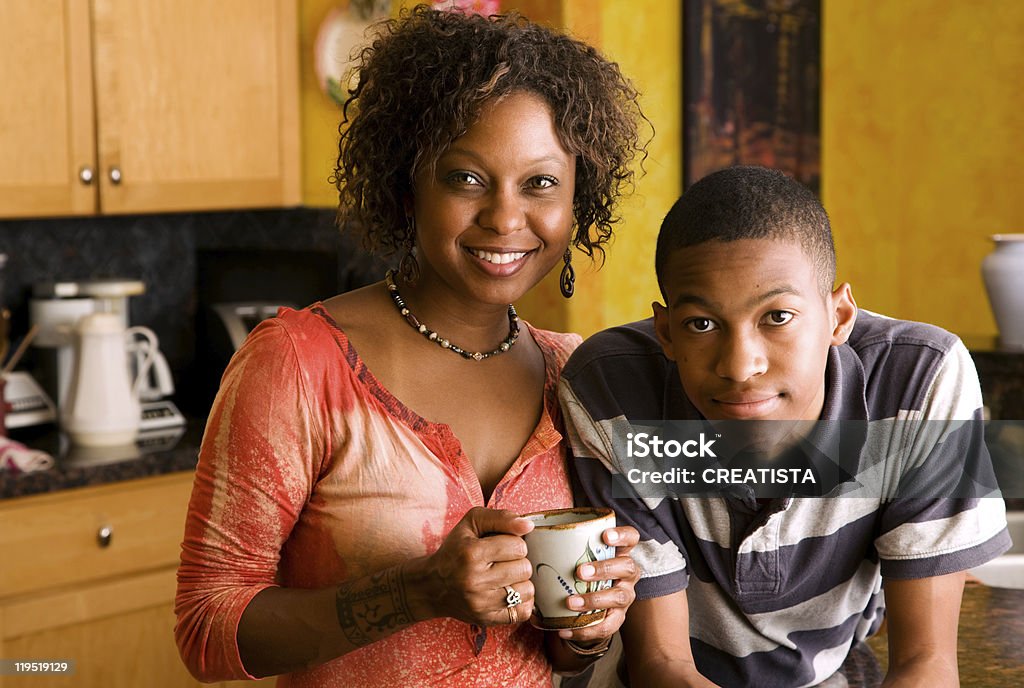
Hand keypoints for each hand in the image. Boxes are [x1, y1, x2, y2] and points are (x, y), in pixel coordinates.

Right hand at [410, 507, 535, 626]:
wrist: (431, 586)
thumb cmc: (455, 550)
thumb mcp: (471, 523)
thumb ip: (500, 517)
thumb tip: (528, 525)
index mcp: (471, 553)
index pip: (518, 546)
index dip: (514, 543)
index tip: (503, 546)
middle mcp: (475, 580)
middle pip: (524, 568)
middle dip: (517, 562)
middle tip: (502, 562)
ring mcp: (481, 604)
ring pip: (527, 590)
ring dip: (520, 582)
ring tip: (504, 577)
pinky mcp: (486, 619)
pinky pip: (522, 612)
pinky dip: (520, 601)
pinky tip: (507, 592)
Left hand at [557, 525, 640, 643]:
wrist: (584, 604)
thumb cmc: (576, 568)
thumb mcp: (574, 553)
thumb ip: (559, 541)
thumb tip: (526, 528)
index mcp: (619, 552)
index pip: (631, 538)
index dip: (622, 535)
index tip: (605, 536)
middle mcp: (626, 573)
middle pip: (627, 567)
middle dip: (604, 569)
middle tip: (579, 572)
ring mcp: (625, 595)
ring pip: (619, 597)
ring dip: (595, 599)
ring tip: (570, 602)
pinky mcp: (617, 618)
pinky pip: (607, 626)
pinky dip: (585, 630)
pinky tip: (565, 630)